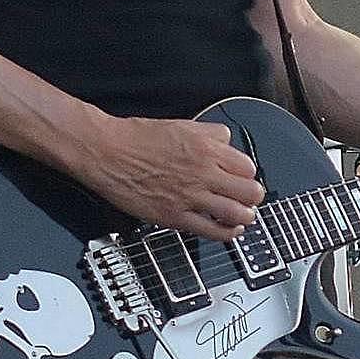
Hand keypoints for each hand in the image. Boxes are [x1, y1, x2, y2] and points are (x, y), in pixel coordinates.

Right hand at [71, 116, 266, 241]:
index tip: (244, 178)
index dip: (248, 174)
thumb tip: (227, 141)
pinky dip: (227, 233)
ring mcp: (190, 197)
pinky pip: (211, 231)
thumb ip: (210, 134)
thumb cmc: (136, 138)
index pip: (248, 167)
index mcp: (206, 149)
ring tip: (244, 215)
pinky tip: (230, 230)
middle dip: (253, 196)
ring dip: (245, 216)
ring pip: (237, 214)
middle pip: (250, 192)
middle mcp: (203, 173)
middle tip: (249, 198)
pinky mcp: (174, 217)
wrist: (106, 152)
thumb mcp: (183, 125)